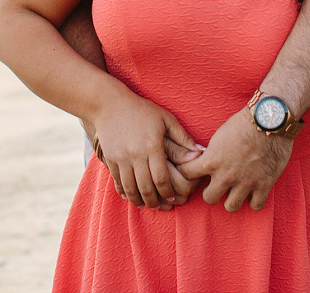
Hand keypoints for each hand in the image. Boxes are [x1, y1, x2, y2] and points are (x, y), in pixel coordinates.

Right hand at [92, 90, 202, 209]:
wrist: (109, 104)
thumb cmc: (142, 110)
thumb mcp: (165, 119)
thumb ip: (182, 137)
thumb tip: (200, 153)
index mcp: (152, 146)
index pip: (162, 179)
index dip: (168, 192)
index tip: (173, 198)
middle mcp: (136, 154)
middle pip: (146, 188)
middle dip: (155, 201)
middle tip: (162, 205)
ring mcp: (121, 158)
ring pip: (131, 189)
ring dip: (140, 201)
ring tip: (147, 204)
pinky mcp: (110, 159)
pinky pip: (118, 183)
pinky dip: (125, 193)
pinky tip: (132, 196)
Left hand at [177, 108, 291, 211]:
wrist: (269, 120)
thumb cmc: (243, 123)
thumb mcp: (219, 136)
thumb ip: (211, 154)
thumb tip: (204, 162)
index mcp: (211, 161)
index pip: (187, 174)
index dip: (189, 173)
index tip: (195, 172)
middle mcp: (226, 176)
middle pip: (209, 198)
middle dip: (212, 192)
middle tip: (218, 185)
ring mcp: (245, 182)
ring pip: (231, 207)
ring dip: (232, 199)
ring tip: (235, 191)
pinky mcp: (264, 185)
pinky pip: (255, 206)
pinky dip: (253, 201)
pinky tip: (253, 192)